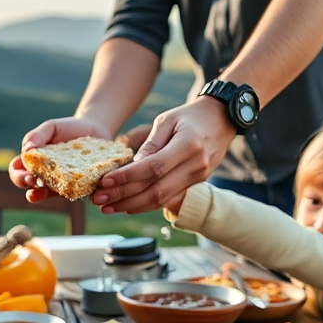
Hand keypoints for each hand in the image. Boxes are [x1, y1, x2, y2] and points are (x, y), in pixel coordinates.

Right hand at [8, 116, 110, 202]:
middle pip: (26, 184)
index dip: (18, 175)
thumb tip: (26, 150)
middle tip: (33, 181)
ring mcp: (57, 182)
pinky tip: (69, 189)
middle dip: (25, 184)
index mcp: (33, 159)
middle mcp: (42, 173)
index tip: (27, 173)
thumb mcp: (52, 127)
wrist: (96, 130)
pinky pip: (68, 194)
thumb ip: (37, 135)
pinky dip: (66, 193)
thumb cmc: (69, 128)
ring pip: (43, 193)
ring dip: (39, 194)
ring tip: (42, 191)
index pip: (17, 171)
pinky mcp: (75, 186)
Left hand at [93, 98, 235, 213]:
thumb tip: (131, 166)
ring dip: (132, 205)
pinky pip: (168, 198)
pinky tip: (126, 204)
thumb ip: (150, 144)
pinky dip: (145, 204)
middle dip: (124, 197)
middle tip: (99, 200)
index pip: (153, 168)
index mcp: (188, 145)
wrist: (222, 119)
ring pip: (161, 199)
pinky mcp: (196, 184)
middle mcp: (195, 165)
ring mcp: (198, 177)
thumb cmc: (190, 116)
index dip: (127, 178)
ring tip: (108, 206)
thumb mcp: (167, 120)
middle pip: (156, 189)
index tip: (105, 181)